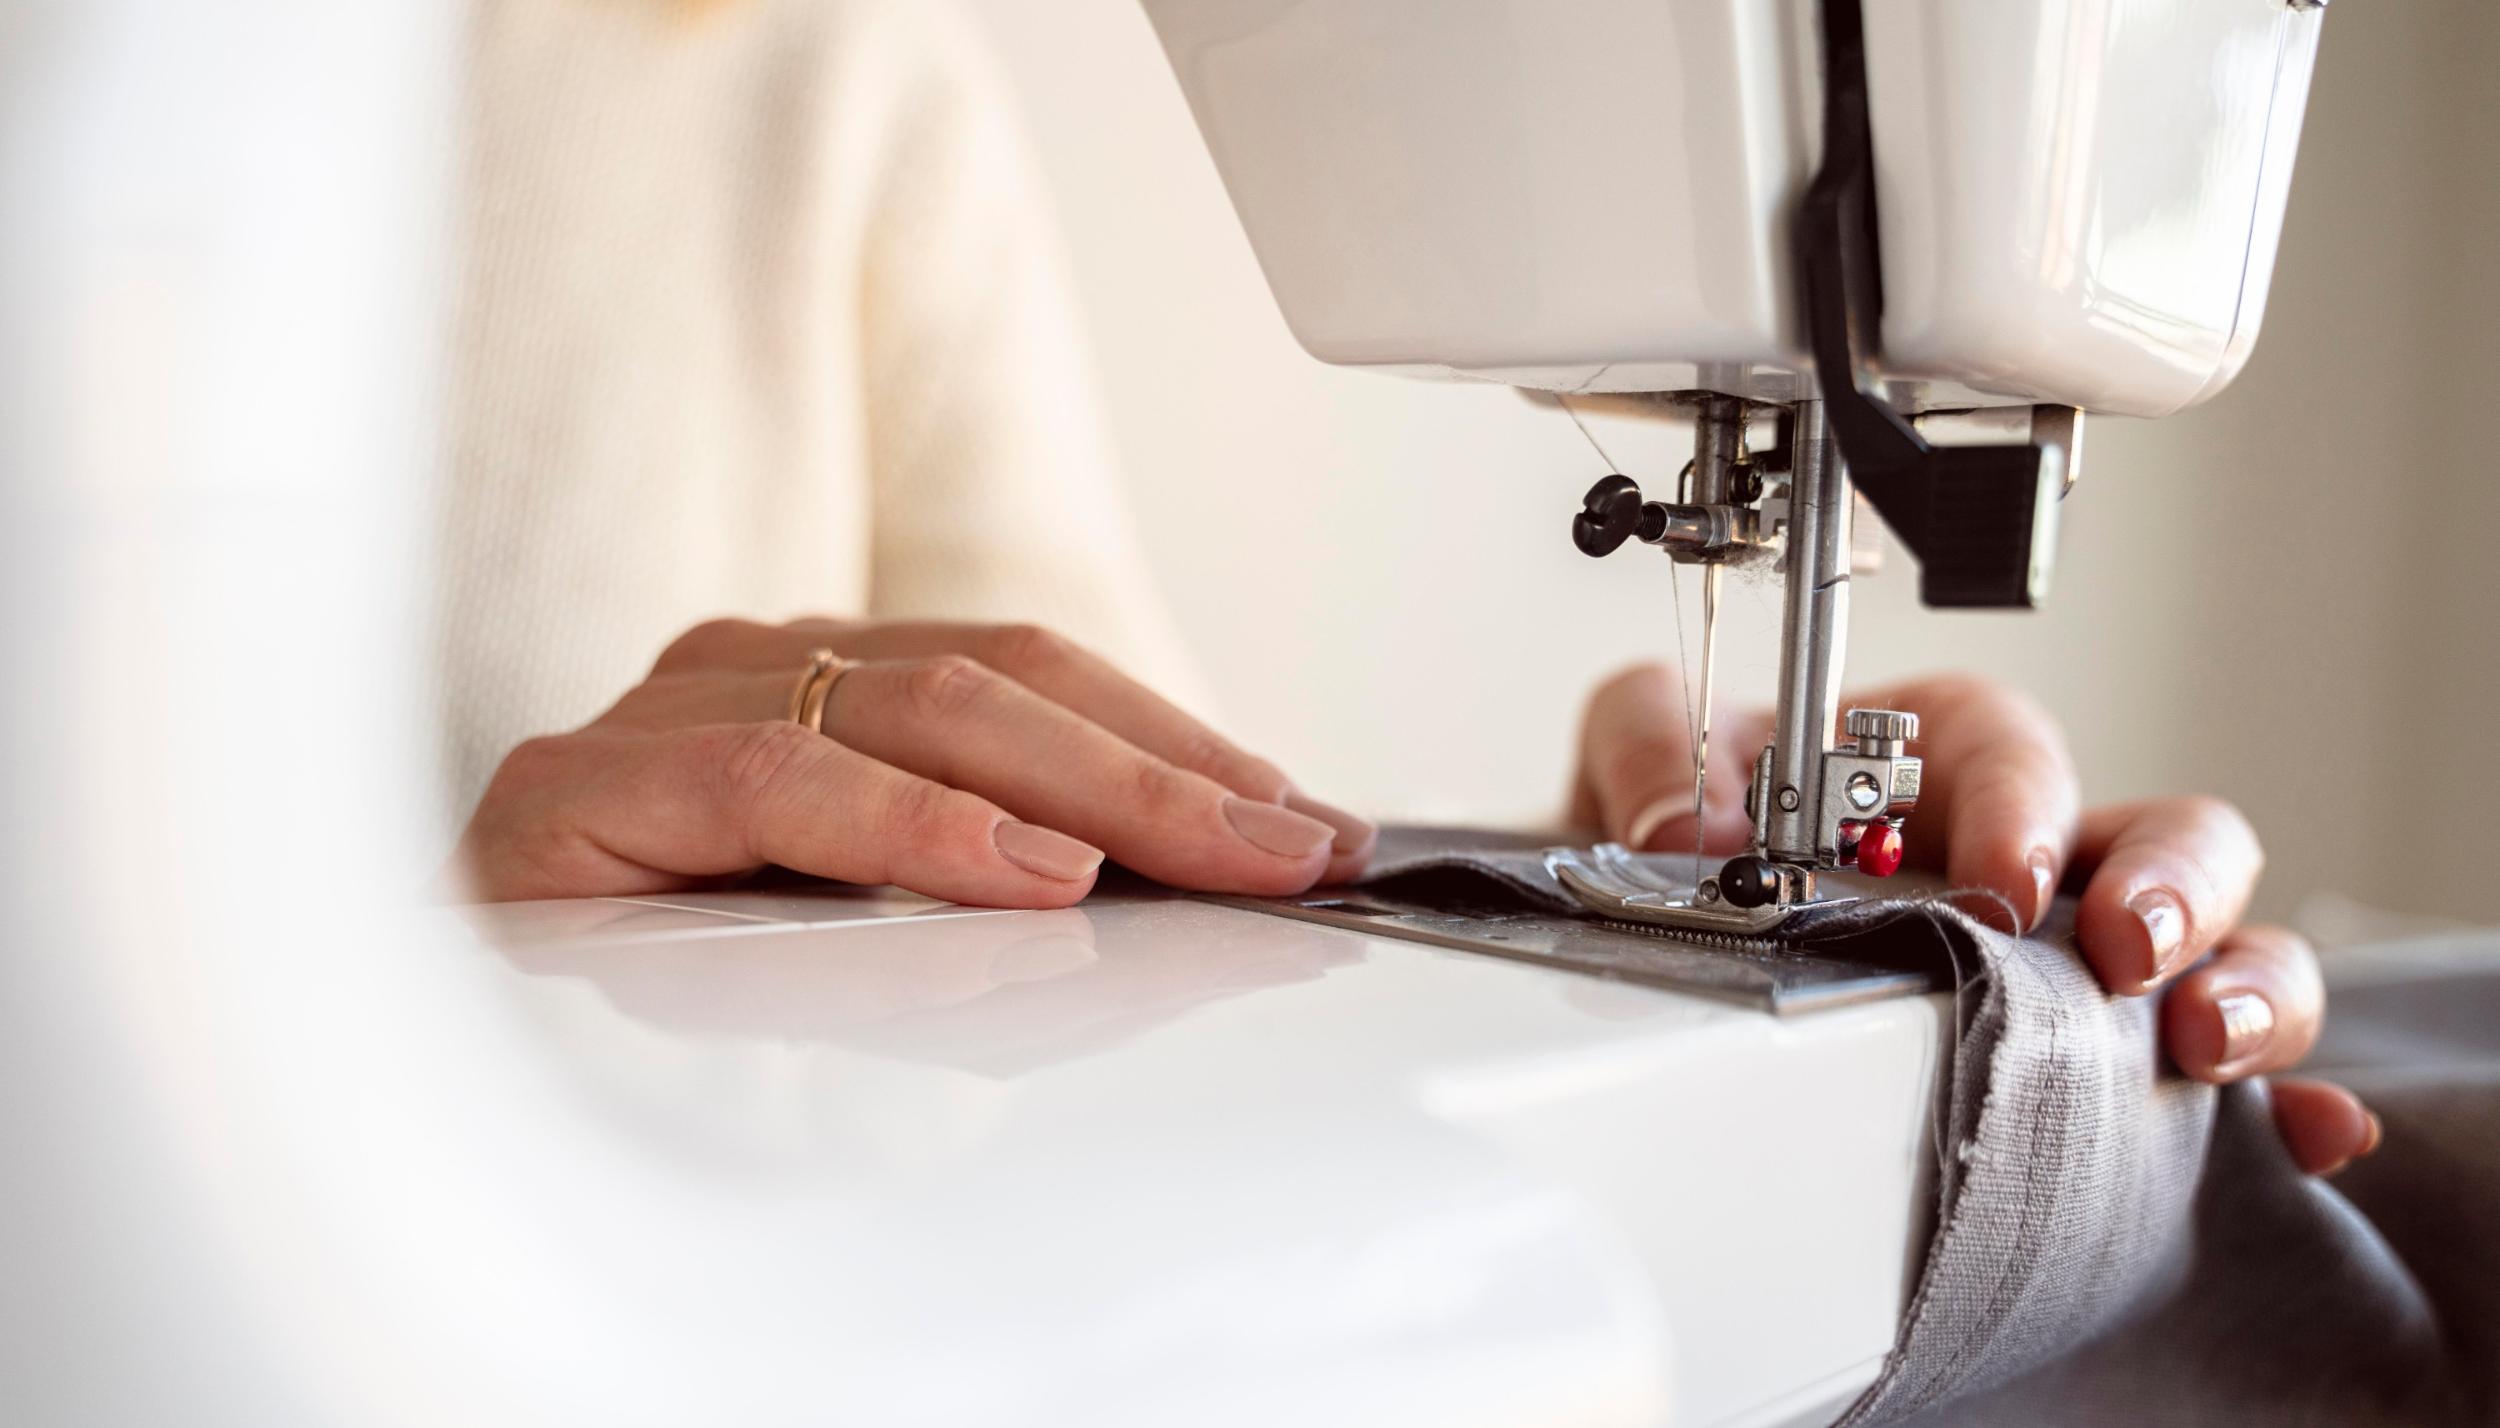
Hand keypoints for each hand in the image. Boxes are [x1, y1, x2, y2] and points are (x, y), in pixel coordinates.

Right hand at [449, 618, 1375, 904]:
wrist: (424, 1006)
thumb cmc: (662, 966)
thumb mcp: (870, 922)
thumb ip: (992, 894)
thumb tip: (1172, 904)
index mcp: (832, 682)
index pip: (1037, 684)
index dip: (1181, 742)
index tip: (1310, 821)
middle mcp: (757, 670)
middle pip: (1002, 687)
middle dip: (1171, 770)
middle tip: (1298, 847)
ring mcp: (668, 710)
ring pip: (911, 715)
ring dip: (1085, 792)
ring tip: (1205, 855)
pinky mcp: (581, 789)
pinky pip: (771, 786)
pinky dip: (910, 830)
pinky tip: (1016, 875)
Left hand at [1570, 664, 2382, 1176]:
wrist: (1643, 949)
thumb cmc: (1681, 841)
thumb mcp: (1645, 762)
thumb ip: (1653, 749)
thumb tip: (1687, 828)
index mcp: (1931, 760)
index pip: (2007, 749)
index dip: (2021, 802)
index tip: (2003, 875)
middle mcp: (2031, 854)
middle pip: (2162, 835)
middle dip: (2170, 886)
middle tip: (2126, 950)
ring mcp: (2072, 962)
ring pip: (2223, 945)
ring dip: (2246, 986)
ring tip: (2206, 1045)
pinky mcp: (2088, 1067)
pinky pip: (2210, 1082)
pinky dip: (2275, 1103)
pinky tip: (2298, 1133)